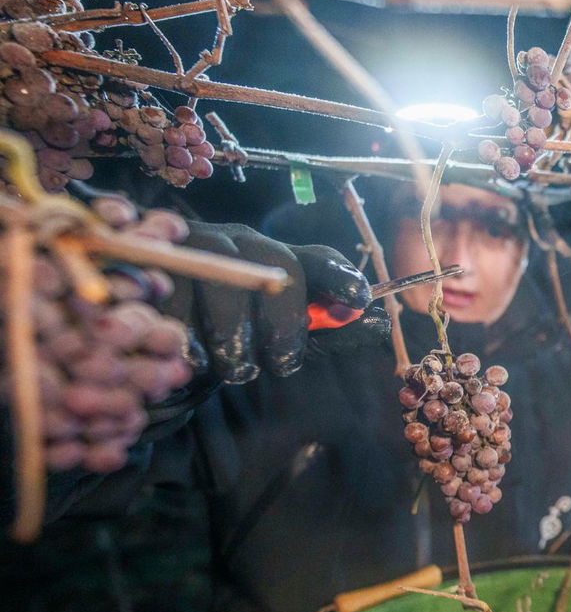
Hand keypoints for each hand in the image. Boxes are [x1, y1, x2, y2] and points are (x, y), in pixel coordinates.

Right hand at [162, 223, 380, 382]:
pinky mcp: (150, 261)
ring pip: (225, 283)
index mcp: (276, 257)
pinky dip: (188, 335)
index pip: (317, 259)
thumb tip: (380, 325)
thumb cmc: (227, 330)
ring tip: (235, 369)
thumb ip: (326, 329)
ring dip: (235, 337)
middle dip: (283, 323)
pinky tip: (194, 359)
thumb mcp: (277, 330)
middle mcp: (239, 242)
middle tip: (280, 364)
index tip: (359, 300)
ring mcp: (194, 247)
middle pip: (276, 267)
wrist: (148, 321)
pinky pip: (175, 298)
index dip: (340, 277)